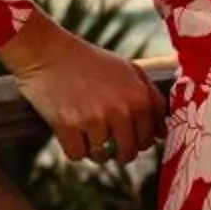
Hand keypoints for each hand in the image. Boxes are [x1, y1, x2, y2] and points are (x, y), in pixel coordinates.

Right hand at [3, 11, 161, 163]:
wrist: (48, 53)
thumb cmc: (90, 61)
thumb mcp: (129, 70)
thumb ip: (151, 97)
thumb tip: (162, 133)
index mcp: (140, 97)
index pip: (151, 136)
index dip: (141, 140)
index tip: (130, 135)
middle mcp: (122, 110)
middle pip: (129, 152)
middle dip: (120, 152)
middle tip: (108, 140)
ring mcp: (95, 120)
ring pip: (102, 156)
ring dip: (95, 149)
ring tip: (86, 128)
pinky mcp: (69, 127)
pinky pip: (78, 155)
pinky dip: (75, 148)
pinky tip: (72, 131)